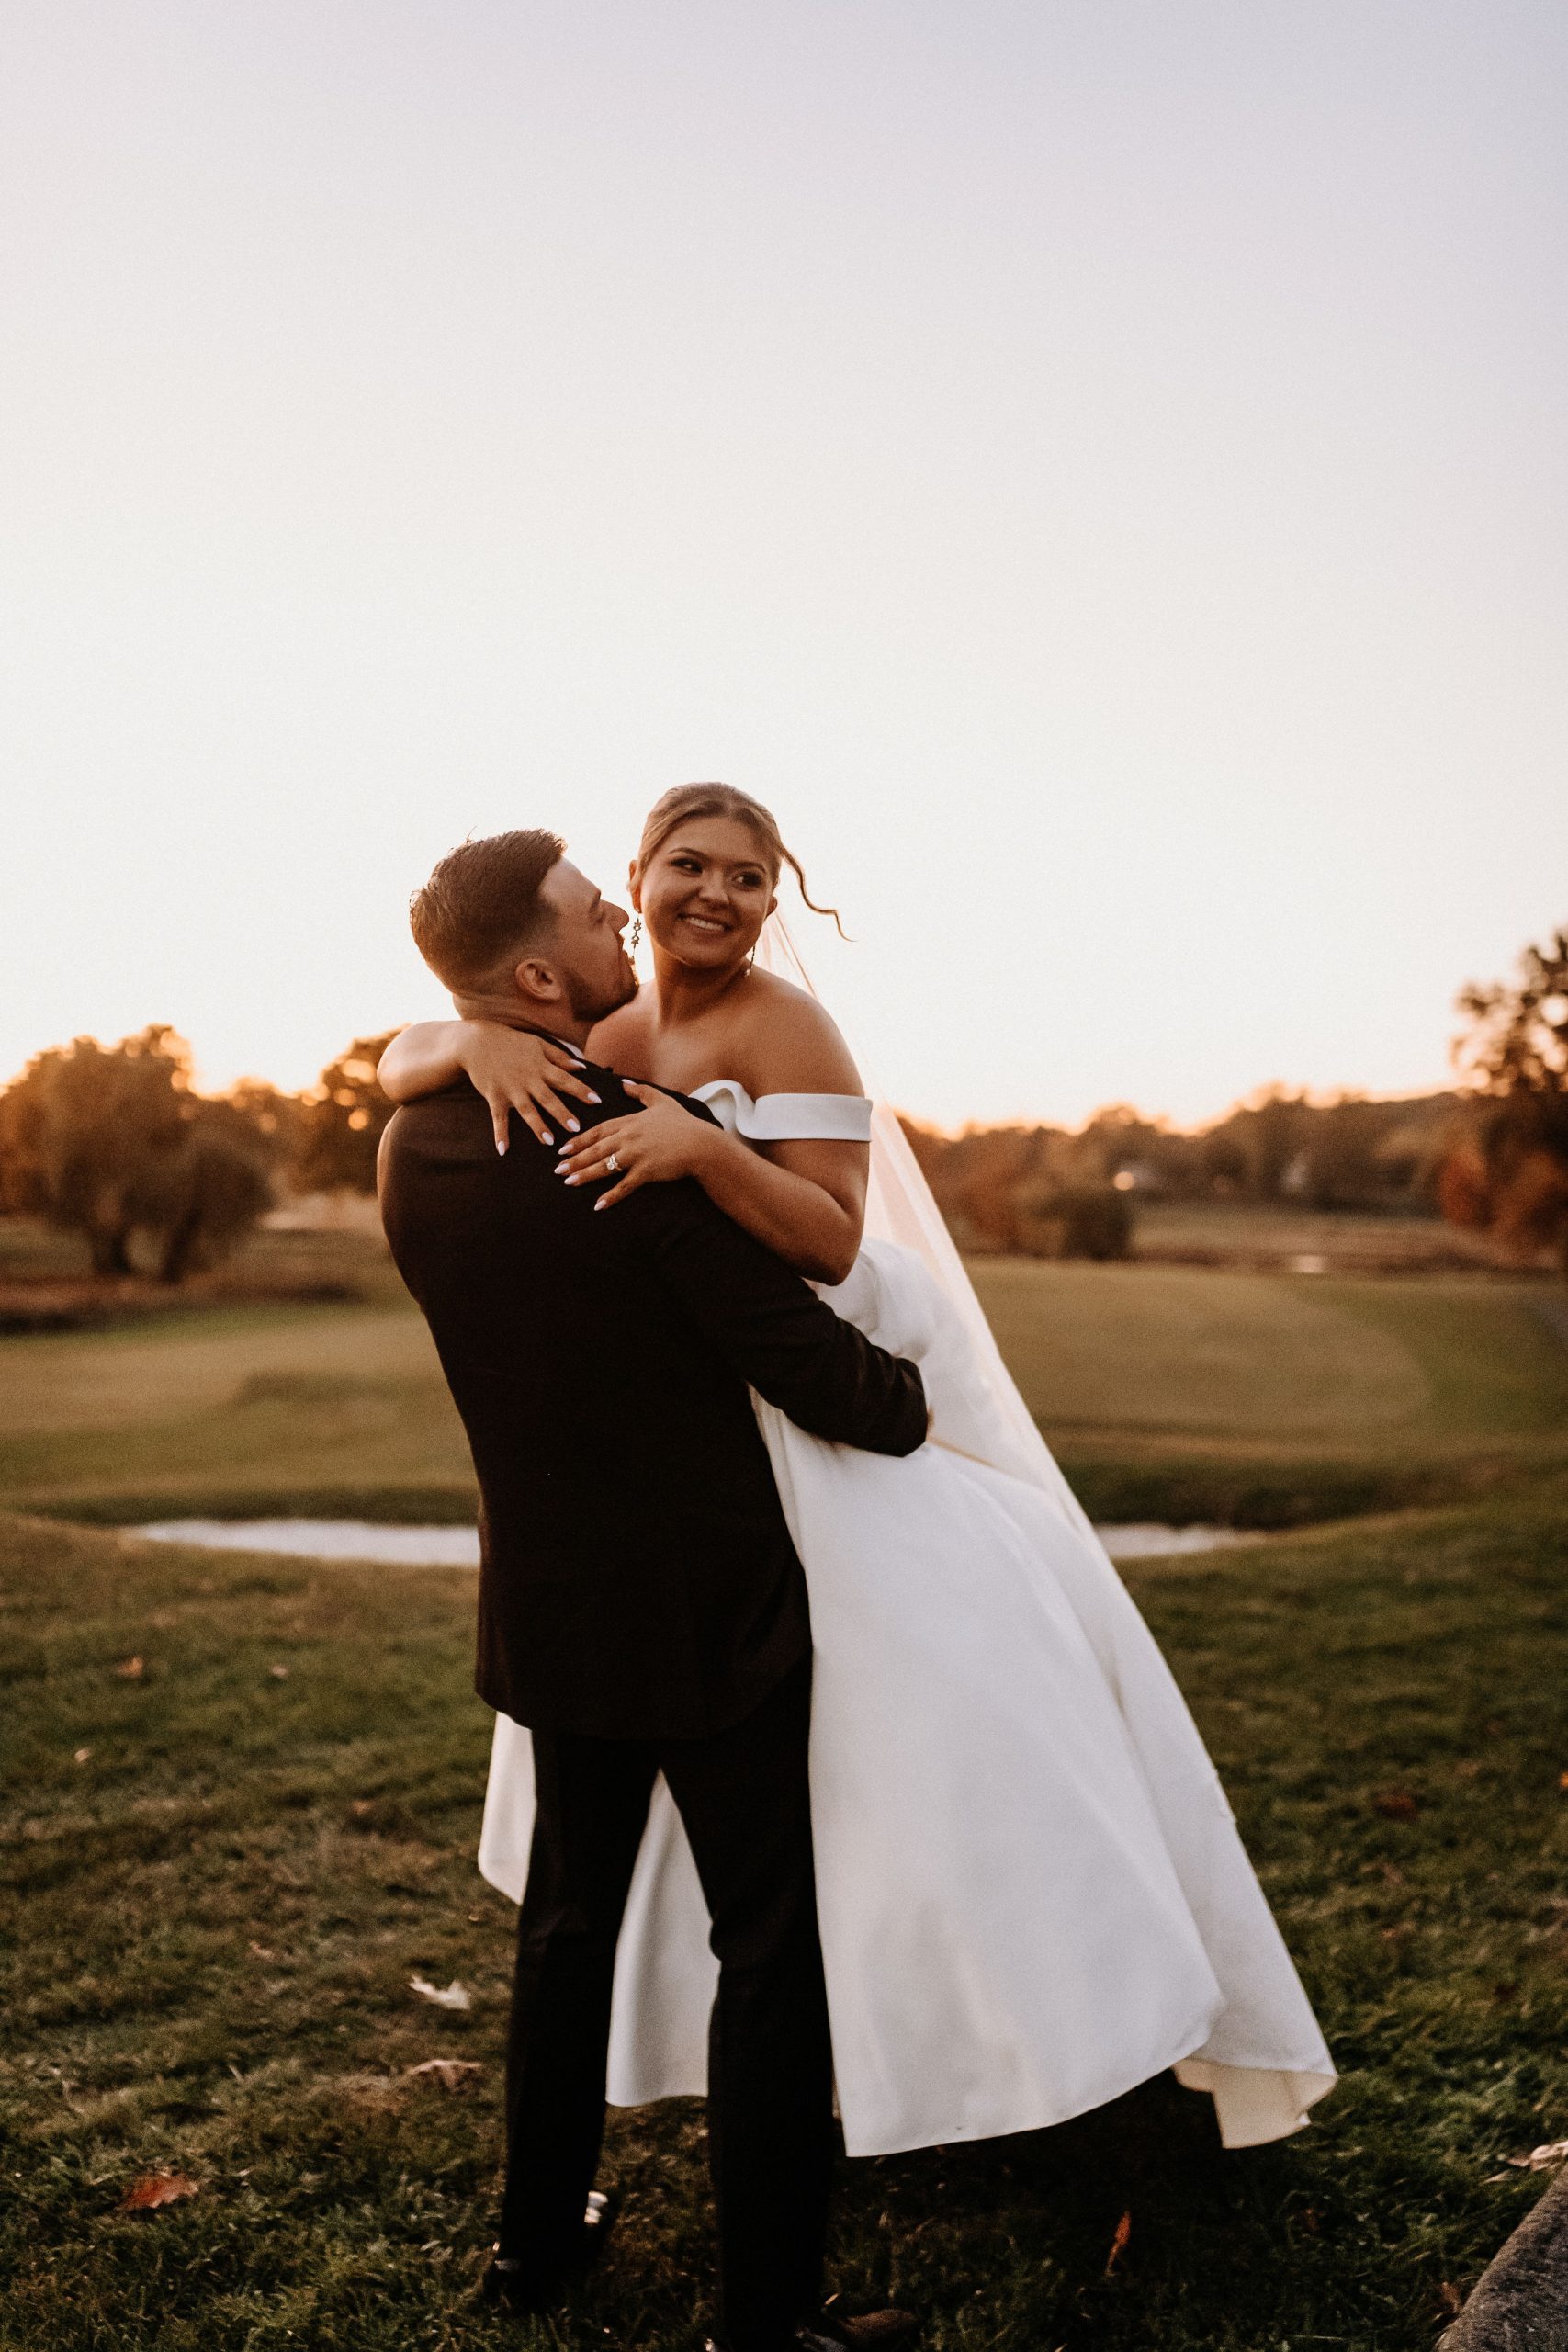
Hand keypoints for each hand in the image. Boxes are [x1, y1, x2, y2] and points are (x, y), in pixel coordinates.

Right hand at [458, 1023, 601, 1153]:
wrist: (477, 1042)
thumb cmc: (511, 1042)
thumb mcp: (537, 1045)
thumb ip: (560, 1057)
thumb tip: (583, 1067)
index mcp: (540, 1066)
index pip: (565, 1079)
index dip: (581, 1090)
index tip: (597, 1101)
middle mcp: (527, 1079)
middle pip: (548, 1098)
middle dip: (562, 1113)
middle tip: (576, 1128)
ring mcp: (510, 1090)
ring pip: (526, 1110)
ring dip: (537, 1126)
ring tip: (549, 1141)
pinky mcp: (495, 1097)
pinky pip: (498, 1119)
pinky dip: (500, 1134)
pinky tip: (503, 1150)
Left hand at [555, 1082, 718, 1208]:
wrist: (701, 1144)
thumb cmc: (684, 1123)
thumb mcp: (662, 1101)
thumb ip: (641, 1092)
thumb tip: (624, 1084)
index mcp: (630, 1122)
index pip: (598, 1131)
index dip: (579, 1140)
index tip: (563, 1148)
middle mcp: (629, 1137)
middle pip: (596, 1149)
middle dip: (575, 1159)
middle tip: (558, 1169)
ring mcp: (636, 1155)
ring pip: (604, 1167)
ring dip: (585, 1175)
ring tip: (568, 1182)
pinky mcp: (646, 1172)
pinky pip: (624, 1186)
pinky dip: (611, 1196)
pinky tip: (598, 1205)